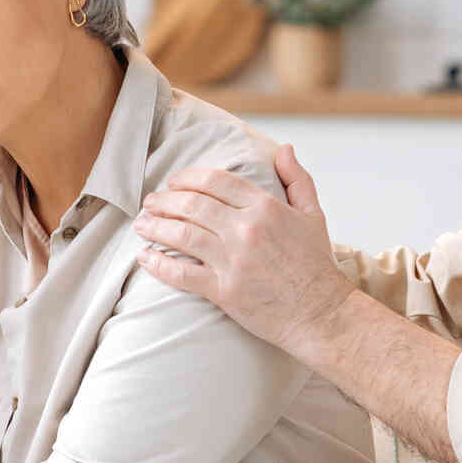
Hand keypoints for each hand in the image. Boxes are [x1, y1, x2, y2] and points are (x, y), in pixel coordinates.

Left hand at [133, 144, 354, 353]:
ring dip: (156, 226)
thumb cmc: (316, 265)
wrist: (320, 312)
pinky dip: (159, 264)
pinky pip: (182, 274)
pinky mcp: (224, 290)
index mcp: (266, 207)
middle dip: (165, 200)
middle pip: (193, 204)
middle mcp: (246, 229)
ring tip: (141, 223)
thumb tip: (284, 150)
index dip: (188, 178)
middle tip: (150, 201)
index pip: (216, 181)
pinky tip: (145, 257)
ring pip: (182, 235)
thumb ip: (297, 179)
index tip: (174, 183)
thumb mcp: (313, 215)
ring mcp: (233, 260)